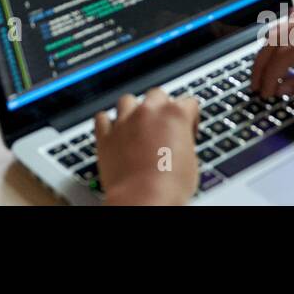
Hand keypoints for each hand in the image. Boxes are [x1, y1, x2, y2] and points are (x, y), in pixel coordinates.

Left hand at [95, 88, 198, 204]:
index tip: (187, 131)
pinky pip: (102, 118)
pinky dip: (108, 123)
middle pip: (156, 94)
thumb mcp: (191, 161)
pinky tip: (114, 133)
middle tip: (162, 127)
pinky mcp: (106, 135)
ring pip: (127, 100)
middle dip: (160, 108)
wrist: (144, 199)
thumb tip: (179, 143)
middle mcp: (149, 112)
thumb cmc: (170, 186)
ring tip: (137, 128)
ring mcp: (125, 121)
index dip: (190, 118)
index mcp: (175, 114)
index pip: (188, 102)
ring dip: (133, 111)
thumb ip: (183, 141)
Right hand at [251, 12, 293, 97]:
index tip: (266, 93)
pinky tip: (277, 52)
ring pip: (279, 29)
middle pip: (274, 40)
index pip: (284, 57)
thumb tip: (284, 89)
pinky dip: (279, 39)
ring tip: (264, 72)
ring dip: (268, 51)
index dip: (270, 77)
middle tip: (257, 85)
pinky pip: (291, 24)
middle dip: (261, 64)